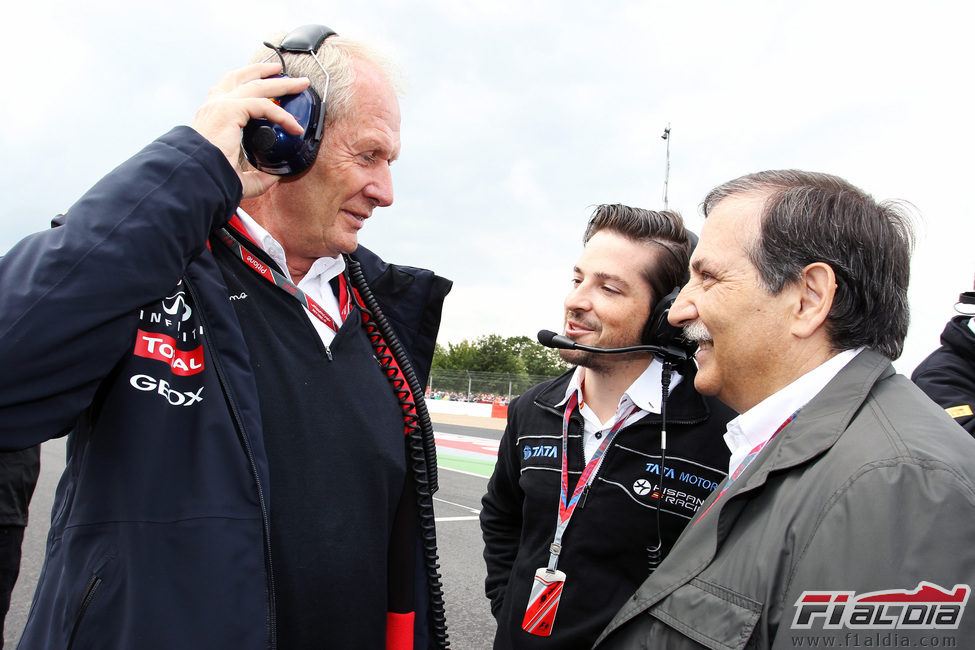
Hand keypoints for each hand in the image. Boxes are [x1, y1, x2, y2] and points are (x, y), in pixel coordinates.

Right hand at [191, 62, 310, 197]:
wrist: (194, 176)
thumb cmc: (209, 175)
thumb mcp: (237, 176)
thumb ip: (256, 177)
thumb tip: (273, 178)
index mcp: (214, 115)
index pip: (233, 90)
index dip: (254, 89)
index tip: (275, 99)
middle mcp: (215, 105)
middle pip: (243, 79)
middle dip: (266, 73)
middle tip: (282, 71)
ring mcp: (221, 104)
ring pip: (256, 85)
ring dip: (280, 82)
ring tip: (298, 83)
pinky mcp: (229, 110)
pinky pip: (263, 106)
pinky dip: (281, 115)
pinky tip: (294, 126)